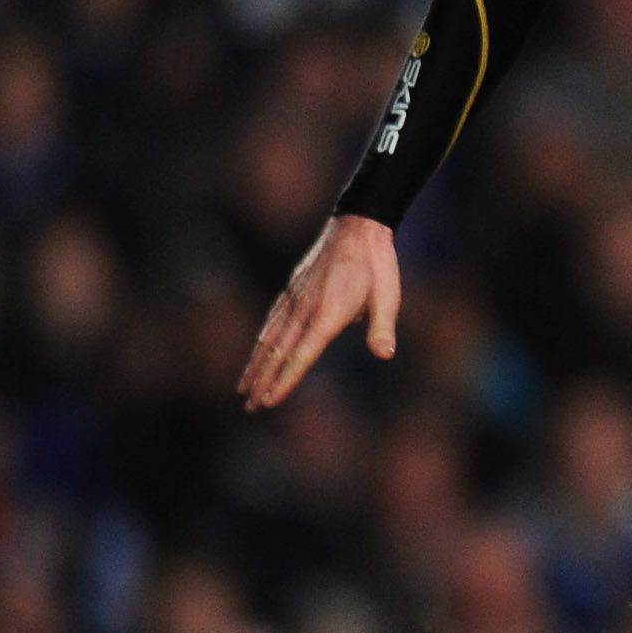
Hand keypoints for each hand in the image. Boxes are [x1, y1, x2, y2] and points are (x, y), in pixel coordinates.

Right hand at [236, 214, 401, 411]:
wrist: (358, 226)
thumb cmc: (377, 264)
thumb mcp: (388, 296)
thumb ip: (382, 328)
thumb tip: (385, 354)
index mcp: (326, 315)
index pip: (300, 356)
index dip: (283, 381)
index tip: (267, 402)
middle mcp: (304, 309)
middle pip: (277, 352)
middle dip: (261, 381)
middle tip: (249, 406)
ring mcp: (294, 298)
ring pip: (268, 338)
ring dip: (255, 364)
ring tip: (243, 388)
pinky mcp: (292, 289)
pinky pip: (272, 321)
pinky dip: (261, 341)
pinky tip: (257, 351)